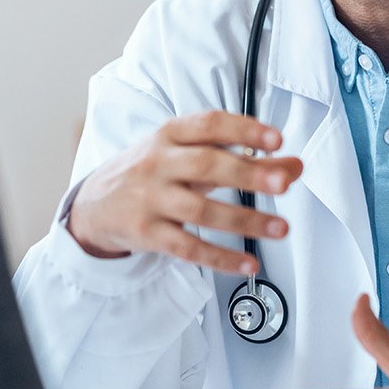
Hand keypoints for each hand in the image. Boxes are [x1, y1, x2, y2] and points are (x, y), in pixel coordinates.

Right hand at [67, 111, 303, 275]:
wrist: (93, 204)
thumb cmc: (152, 173)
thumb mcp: (190, 156)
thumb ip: (243, 157)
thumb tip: (294, 165)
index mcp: (170, 134)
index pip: (210, 124)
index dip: (244, 129)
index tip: (277, 139)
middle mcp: (158, 163)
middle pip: (207, 165)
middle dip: (248, 173)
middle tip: (282, 183)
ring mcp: (150, 199)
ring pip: (201, 211)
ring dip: (245, 221)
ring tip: (280, 228)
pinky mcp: (146, 233)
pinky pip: (188, 248)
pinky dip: (221, 259)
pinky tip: (248, 264)